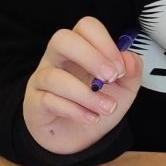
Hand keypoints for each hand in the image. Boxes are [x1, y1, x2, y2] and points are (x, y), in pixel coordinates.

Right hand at [23, 17, 142, 154]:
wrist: (78, 138)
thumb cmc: (95, 106)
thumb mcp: (123, 90)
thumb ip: (131, 72)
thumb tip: (129, 58)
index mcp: (79, 49)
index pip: (86, 27)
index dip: (104, 42)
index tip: (120, 68)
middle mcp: (57, 59)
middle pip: (61, 39)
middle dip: (90, 57)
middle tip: (110, 78)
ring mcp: (41, 79)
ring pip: (55, 77)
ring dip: (86, 94)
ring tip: (107, 108)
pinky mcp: (34, 103)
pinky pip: (49, 101)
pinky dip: (75, 111)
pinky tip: (91, 118)